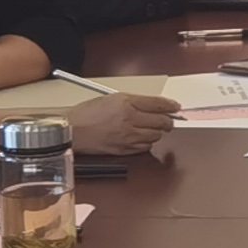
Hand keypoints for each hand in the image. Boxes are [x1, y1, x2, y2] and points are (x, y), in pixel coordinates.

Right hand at [64, 90, 178, 153]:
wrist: (71, 132)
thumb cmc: (86, 114)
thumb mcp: (111, 98)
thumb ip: (133, 101)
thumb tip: (153, 105)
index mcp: (126, 103)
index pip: (157, 104)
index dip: (170, 105)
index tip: (176, 106)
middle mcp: (130, 119)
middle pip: (161, 121)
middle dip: (168, 120)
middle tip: (167, 120)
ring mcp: (128, 136)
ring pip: (156, 136)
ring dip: (157, 132)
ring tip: (151, 128)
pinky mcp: (124, 149)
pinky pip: (145, 147)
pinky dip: (147, 142)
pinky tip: (140, 137)